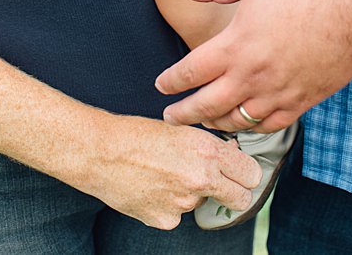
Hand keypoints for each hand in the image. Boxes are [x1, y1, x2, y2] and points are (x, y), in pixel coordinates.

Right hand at [78, 116, 259, 228]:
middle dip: (235, 193)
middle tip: (221, 185)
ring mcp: (183, 202)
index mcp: (209, 151)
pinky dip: (169, 206)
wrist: (100, 152)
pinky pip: (177, 216)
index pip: (251, 173)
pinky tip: (153, 189)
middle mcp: (201, 178)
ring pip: (201, 203)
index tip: (243, 175)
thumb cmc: (139, 135)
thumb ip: (212, 146)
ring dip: (192, 194)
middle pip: (240, 198)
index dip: (247, 175)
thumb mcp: (183, 130)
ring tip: (165, 175)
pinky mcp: (165, 220)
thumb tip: (234, 156)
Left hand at [156, 0, 351, 132]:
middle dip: (182, 114)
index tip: (161, 85)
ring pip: (234, 121)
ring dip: (214, 122)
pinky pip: (267, 125)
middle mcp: (250, 76)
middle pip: (204, 106)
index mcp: (234, 46)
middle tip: (170, 116)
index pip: (189, 72)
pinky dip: (250, 127)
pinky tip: (245, 122)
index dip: (170, 81)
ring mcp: (275, 93)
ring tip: (205, 120)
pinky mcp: (299, 102)